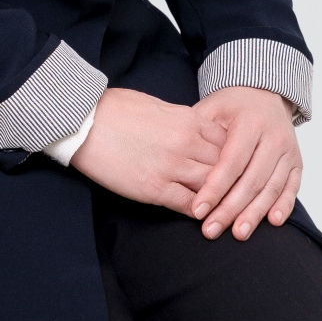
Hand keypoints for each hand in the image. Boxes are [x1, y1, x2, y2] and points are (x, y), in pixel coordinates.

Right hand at [70, 87, 225, 213]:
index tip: (233, 165)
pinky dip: (199, 212)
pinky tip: (202, 216)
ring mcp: (172, 167)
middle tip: (236, 191)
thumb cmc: (116, 108)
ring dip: (218, 199)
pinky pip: (189, 206)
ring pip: (212, 188)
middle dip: (231, 179)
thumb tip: (194, 130)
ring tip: (224, 209)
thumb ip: (181, 119)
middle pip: (225, 166)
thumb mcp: (156, 104)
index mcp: (187, 120)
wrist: (85, 122)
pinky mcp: (156, 188)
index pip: (226, 142)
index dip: (233, 155)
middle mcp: (186, 143)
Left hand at [188, 87, 301, 241]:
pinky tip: (272, 222)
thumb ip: (198, 133)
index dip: (215, 188)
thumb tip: (182, 167)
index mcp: (250, 122)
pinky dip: (283, 206)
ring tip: (237, 233)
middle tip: (211, 229)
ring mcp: (288, 150)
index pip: (231, 162)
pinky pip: (292, 188)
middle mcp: (273, 136)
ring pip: (271, 188)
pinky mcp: (297, 162)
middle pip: (251, 180)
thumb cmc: (232, 104)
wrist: (263, 93)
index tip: (198, 210)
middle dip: (230, 208)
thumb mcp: (212, 108)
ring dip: (254, 214)